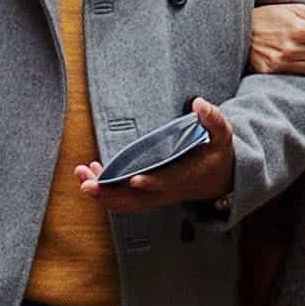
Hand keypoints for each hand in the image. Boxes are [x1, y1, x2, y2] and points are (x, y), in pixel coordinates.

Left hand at [82, 99, 235, 207]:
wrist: (219, 179)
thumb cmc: (218, 154)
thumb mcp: (223, 135)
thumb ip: (213, 119)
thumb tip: (198, 103)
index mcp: (184, 177)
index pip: (165, 183)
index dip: (149, 184)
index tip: (132, 179)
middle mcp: (166, 191)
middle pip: (135, 200)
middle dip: (110, 194)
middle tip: (87, 183)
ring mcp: (155, 194)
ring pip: (125, 202)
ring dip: (102, 192)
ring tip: (81, 174)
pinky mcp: (147, 193)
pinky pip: (123, 198)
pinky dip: (105, 190)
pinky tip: (90, 174)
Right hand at [245, 0, 304, 74]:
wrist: (239, 30)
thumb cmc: (269, 17)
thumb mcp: (295, 9)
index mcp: (298, 28)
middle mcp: (291, 47)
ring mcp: (282, 61)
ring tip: (300, 47)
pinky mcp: (274, 71)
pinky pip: (303, 73)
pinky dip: (302, 65)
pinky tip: (292, 56)